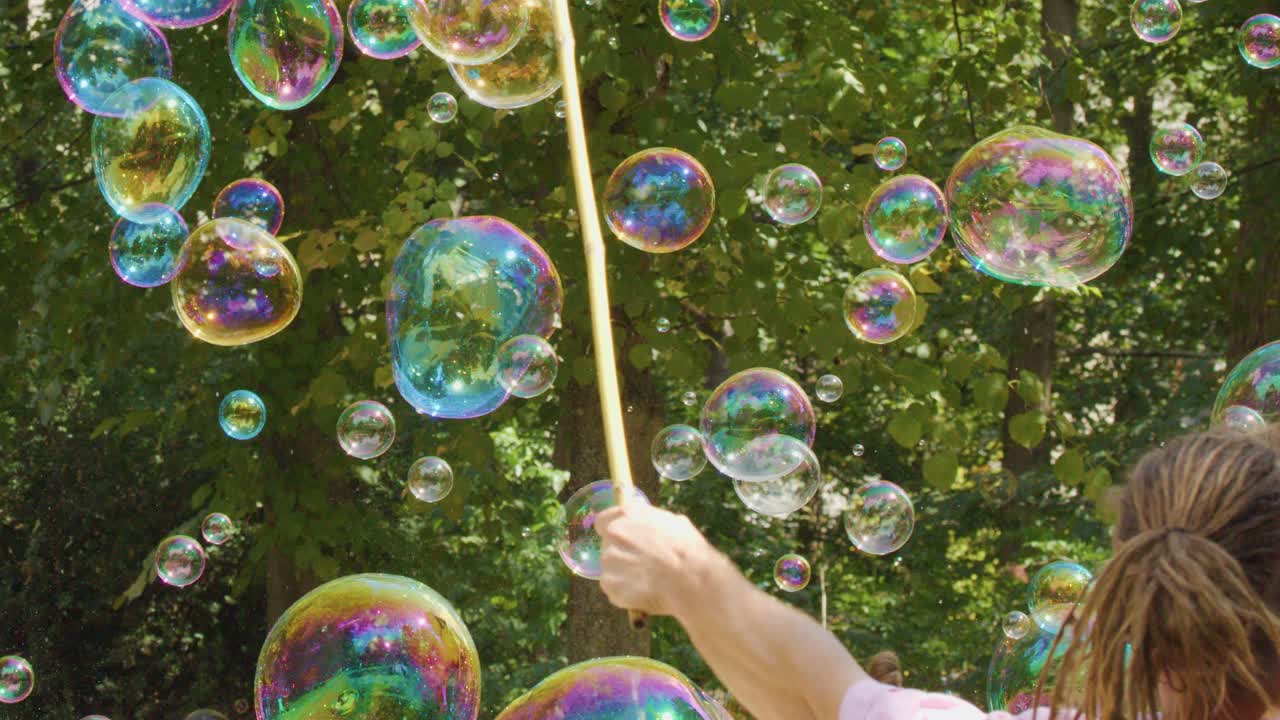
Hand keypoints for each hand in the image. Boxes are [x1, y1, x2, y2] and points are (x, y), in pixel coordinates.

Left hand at [595, 503, 715, 617]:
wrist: (690, 579)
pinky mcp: (609, 583)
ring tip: (646, 582)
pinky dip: (624, 593)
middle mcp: (614, 533)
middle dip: (621, 555)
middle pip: (607, 546)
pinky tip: (642, 594)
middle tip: (641, 566)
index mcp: (628, 515)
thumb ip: (654, 523)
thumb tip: (652, 528)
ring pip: (610, 569)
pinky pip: (613, 589)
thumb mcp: (675, 523)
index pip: (603, 521)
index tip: (622, 543)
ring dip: (622, 575)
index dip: (612, 533)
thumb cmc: (688, 549)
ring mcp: (609, 559)